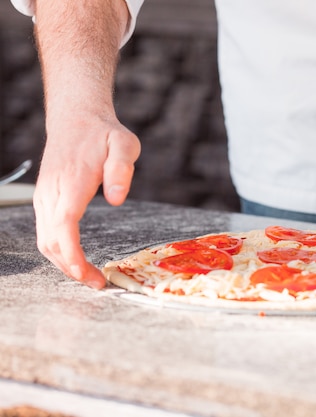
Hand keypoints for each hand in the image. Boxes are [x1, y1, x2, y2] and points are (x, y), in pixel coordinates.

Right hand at [34, 111, 139, 288]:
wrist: (75, 118)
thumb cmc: (102, 133)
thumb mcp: (124, 144)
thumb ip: (121, 169)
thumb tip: (116, 199)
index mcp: (71, 182)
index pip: (64, 226)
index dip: (72, 254)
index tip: (87, 274)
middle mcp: (51, 192)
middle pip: (51, 241)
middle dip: (72, 269)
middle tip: (99, 283)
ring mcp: (44, 197)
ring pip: (45, 240)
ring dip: (64, 264)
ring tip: (90, 277)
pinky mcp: (45, 199)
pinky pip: (45, 233)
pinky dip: (59, 252)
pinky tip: (77, 260)